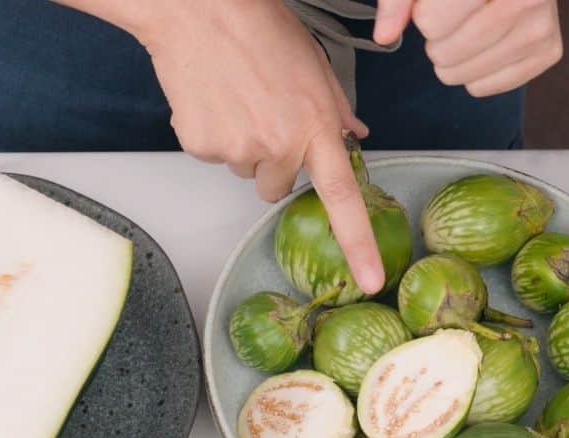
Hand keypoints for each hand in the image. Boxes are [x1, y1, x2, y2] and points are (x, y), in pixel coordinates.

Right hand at [57, 0, 384, 293]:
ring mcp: (239, 150)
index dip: (359, 245)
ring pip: (245, 171)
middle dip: (273, 160)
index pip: (344, 198)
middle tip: (261, 113)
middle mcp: (280, 146)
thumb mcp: (314, 65)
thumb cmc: (258, 27)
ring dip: (243, 146)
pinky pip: (213, 158)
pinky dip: (212, 135)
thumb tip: (354, 137)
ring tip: (236, 99)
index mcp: (316, 126)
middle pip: (278, 187)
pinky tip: (213, 100)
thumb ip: (336, 109)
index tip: (370, 280)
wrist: (198, 10)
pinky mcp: (203, 147)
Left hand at [374, 0, 562, 97]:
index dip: (423, 15)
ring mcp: (542, 27)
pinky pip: (485, 87)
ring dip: (454, 59)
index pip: (431, 23)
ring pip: (464, 76)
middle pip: (445, 53)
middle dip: (438, 39)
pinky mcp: (549, 51)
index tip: (438, 3)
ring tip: (468, 30)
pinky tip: (487, 44)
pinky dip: (476, 72)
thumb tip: (383, 35)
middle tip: (453, 18)